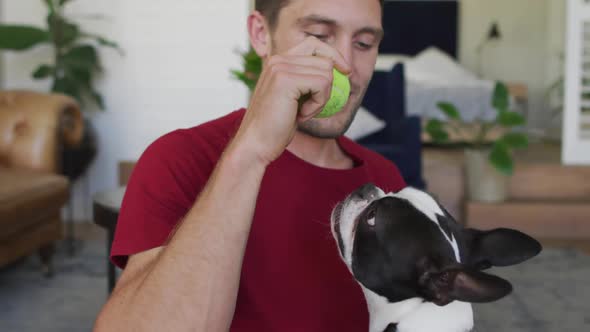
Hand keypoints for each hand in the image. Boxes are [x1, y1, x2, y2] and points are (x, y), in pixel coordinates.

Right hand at [233, 36, 350, 164]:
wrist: (256, 144)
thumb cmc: (275, 127)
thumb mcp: (294, 99)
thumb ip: (307, 81)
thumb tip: (339, 70)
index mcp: (278, 61)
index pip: (314, 44)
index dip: (333, 55)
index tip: (346, 71)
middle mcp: (278, 60)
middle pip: (325, 59)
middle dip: (327, 87)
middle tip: (310, 108)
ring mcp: (280, 68)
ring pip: (326, 72)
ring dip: (322, 98)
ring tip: (303, 113)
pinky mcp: (285, 80)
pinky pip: (322, 84)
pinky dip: (318, 104)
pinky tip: (302, 115)